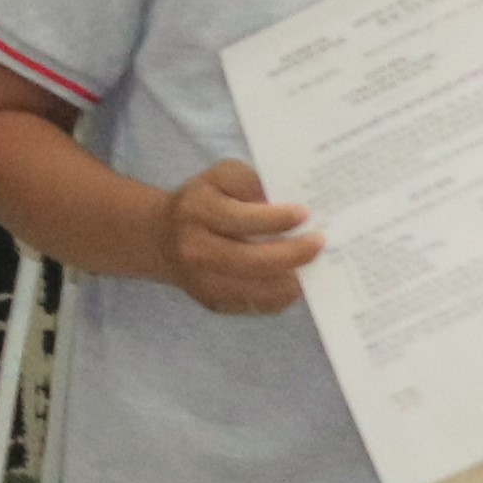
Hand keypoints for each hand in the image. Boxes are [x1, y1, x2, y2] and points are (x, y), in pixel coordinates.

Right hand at [157, 160, 323, 316]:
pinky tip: (292, 278)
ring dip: (294, 279)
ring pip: (262, 291)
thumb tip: (286, 202)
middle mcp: (197, 250)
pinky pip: (260, 306)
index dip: (279, 219)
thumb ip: (252, 182)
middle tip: (320, 243)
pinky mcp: (214, 303)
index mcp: (198, 212)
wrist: (162, 238)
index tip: (306, 214)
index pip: (243, 219)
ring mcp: (204, 282)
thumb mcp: (221, 177)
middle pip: (255, 261)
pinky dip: (283, 295)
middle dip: (295, 254)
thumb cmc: (204, 201)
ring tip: (311, 265)